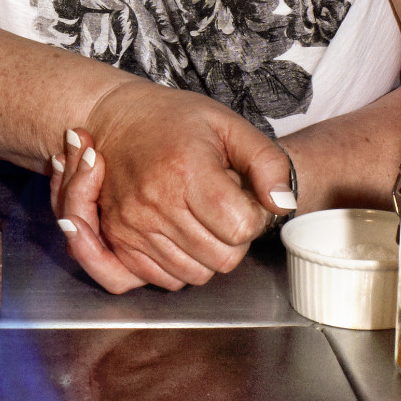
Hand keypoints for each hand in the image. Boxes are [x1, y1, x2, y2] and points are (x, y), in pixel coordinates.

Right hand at [47, 80, 292, 292]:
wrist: (116, 121)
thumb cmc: (175, 121)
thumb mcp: (229, 125)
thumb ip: (267, 162)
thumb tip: (284, 203)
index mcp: (186, 170)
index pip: (241, 228)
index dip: (253, 216)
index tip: (241, 196)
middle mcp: (155, 202)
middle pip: (223, 258)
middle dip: (233, 238)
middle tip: (221, 207)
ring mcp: (133, 225)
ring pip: (197, 274)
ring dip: (208, 253)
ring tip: (198, 216)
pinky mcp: (119, 240)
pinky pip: (166, 279)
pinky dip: (181, 263)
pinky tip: (179, 231)